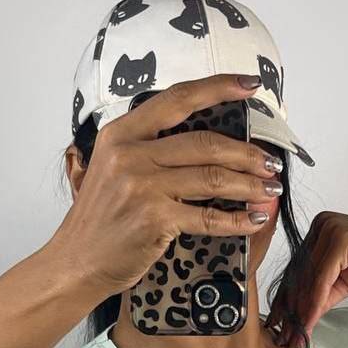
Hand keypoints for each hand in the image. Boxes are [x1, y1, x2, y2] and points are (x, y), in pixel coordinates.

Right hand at [53, 72, 284, 298]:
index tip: (250, 85)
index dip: (218, 88)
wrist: (76, 261)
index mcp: (121, 133)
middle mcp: (131, 154)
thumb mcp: (111, 168)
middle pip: (205, 143)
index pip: (178, 99)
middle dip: (247, 153)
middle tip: (270, 162)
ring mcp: (142, 186)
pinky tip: (253, 219)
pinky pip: (208, 217)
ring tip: (270, 189)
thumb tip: (201, 142)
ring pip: (212, 178)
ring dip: (249, 185)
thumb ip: (145, 149)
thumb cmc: (99, 220)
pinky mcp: (154, 219)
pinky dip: (236, 220)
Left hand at [266, 212, 347, 345]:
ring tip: (297, 333)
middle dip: (291, 307)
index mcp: (319, 229)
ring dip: (302, 309)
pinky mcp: (341, 240)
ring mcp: (331, 229)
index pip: (298, 268)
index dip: (287, 298)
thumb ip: (321, 294)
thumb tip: (300, 316)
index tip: (280, 322)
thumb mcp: (344, 282)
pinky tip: (311, 320)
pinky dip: (316, 301)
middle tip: (285, 334)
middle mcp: (321, 225)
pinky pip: (323, 278)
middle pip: (300, 273)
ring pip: (309, 277)